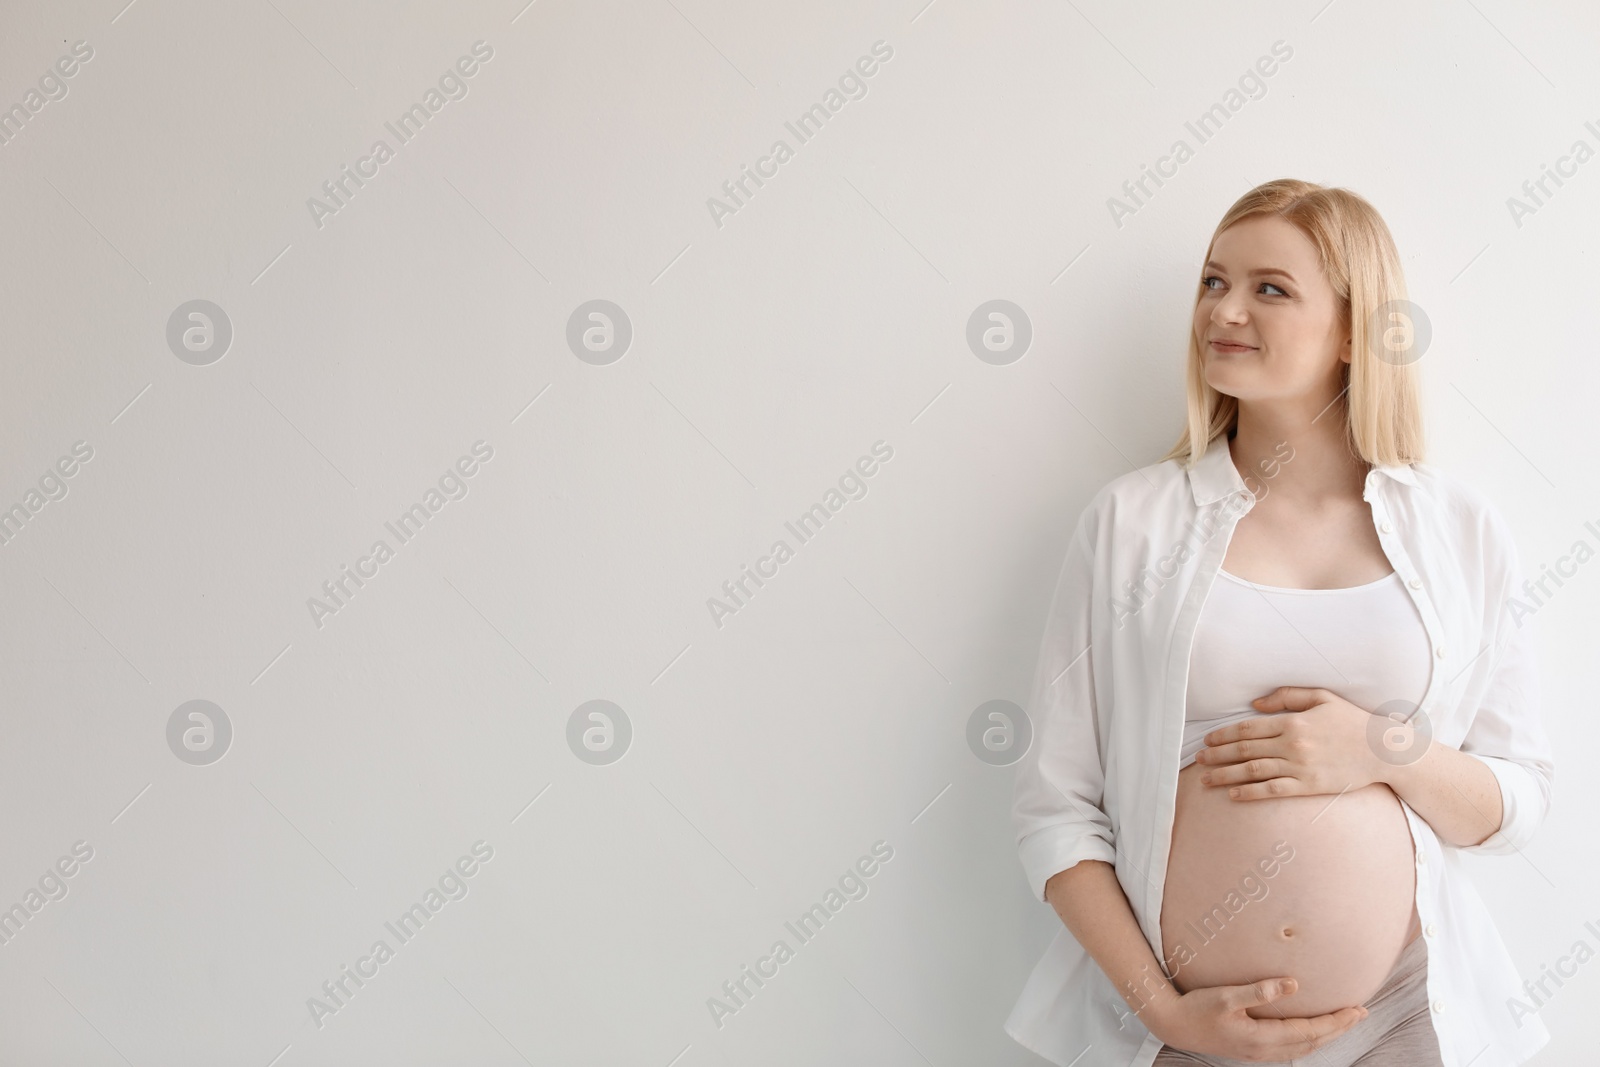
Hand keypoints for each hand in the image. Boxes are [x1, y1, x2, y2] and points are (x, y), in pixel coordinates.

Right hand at [1150, 976, 1367, 1060]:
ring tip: (1342, 1021)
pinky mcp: (1252, 1050)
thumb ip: (1259, 991)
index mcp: (1262, 1038)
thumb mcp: (1225, 996)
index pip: (1310, 1031)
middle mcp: (1265, 1051)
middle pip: (1312, 1043)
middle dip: (1338, 1029)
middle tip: (1360, 1013)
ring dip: (1326, 1035)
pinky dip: (1308, 1039)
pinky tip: (1309, 1031)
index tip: (1357, 1009)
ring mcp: (1258, 1053)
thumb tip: (1293, 984)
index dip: (1336, 1021)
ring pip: (1303, 1048)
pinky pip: (1291, 1048)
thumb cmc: (1196, 1008)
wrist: (1174, 1026)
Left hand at [1195, 686, 1397, 799]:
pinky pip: (1273, 790)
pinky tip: (1233, 794)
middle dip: (1218, 755)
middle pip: (1244, 750)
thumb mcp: (1321, 698)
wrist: (1384, 751)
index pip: (1247, 728)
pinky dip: (1250, 792)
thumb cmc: (1353, 722)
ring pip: (1253, 771)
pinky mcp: (1309, 786)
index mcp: (1292, 721)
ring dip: (1226, 775)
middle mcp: (1292, 744)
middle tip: (1198, 759)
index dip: (1223, 735)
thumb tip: (1255, 704)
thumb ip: (1286, 697)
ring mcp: (1300, 767)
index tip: (1208, 740)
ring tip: (1206, 779)